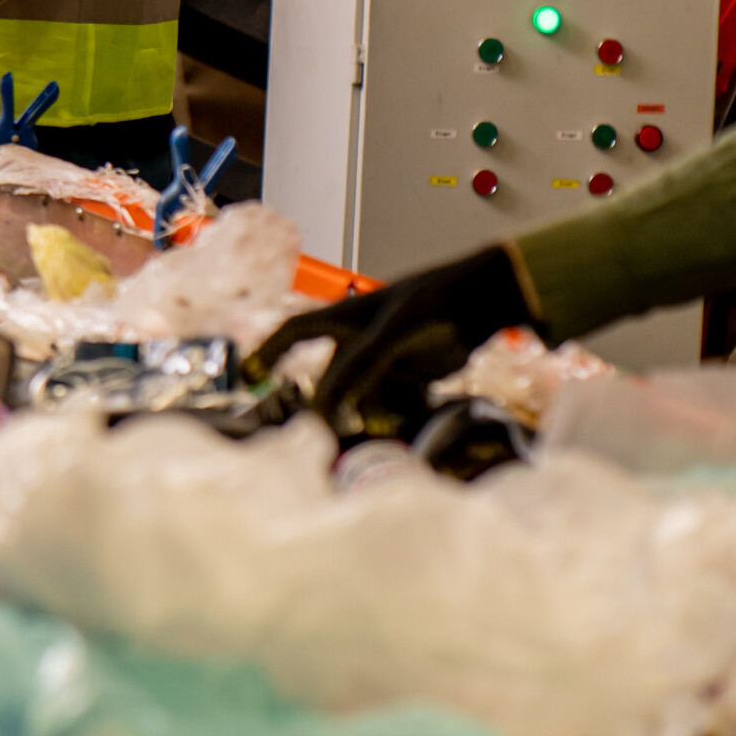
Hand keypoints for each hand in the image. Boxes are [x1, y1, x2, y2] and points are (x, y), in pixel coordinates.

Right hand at [249, 243, 538, 436]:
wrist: (484, 302)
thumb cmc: (434, 304)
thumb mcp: (389, 336)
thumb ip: (356, 371)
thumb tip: (326, 408)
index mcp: (345, 317)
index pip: (294, 331)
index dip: (269, 351)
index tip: (252, 374)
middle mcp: (360, 339)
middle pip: (331, 378)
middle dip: (330, 405)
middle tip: (329, 433)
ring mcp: (385, 358)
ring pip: (362, 396)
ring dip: (368, 416)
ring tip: (384, 429)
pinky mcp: (411, 376)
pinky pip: (392, 402)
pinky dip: (396, 416)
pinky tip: (410, 423)